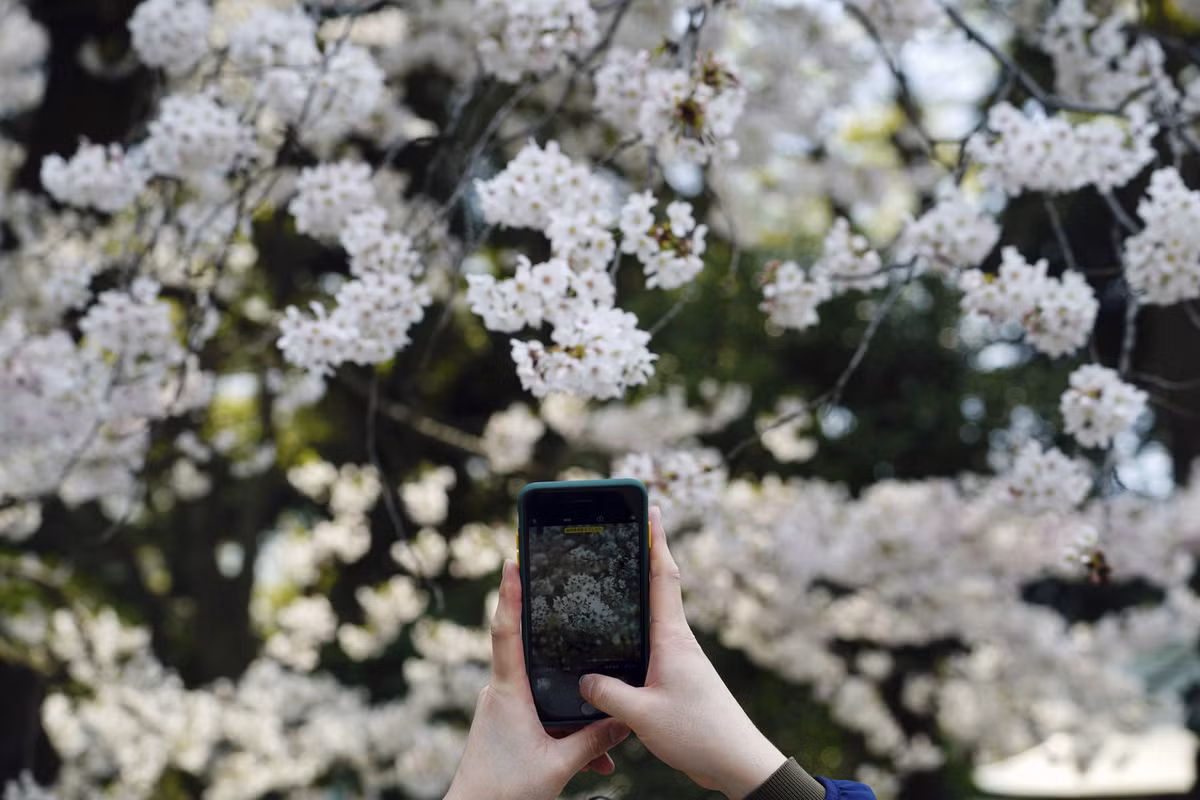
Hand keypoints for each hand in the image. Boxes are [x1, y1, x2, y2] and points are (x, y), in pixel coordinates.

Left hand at [445, 559, 630, 799]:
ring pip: (542, 690)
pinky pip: (540, 713)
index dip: (509, 593)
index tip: (512, 560)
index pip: (506, 630)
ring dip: (570, 706)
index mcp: (509, 691)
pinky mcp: (507, 726)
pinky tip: (592, 757)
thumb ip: (594, 740)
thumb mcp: (559, 765)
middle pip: (530, 651)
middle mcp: (502, 692)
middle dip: (554, 637)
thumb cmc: (504, 791)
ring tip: (600, 736)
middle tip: (571, 604)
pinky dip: (564, 729)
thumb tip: (625, 719)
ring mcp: (502, 708)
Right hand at [579, 507, 786, 798]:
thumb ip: (608, 694)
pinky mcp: (678, 678)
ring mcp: (680, 659)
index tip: (652, 509)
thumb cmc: (699, 734)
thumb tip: (583, 680)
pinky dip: (635, 632)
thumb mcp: (642, 715)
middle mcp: (678, 641)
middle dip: (645, 557)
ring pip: (653, 618)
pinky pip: (651, 645)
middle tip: (627, 530)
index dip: (657, 540)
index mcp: (672, 638)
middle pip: (659, 588)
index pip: (664, 576)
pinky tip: (619, 640)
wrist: (736, 762)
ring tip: (615, 577)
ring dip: (638, 595)